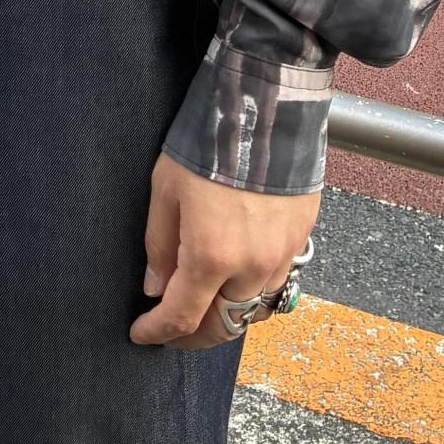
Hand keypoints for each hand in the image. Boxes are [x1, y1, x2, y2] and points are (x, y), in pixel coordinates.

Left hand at [129, 152, 320, 349]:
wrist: (266, 106)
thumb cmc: (209, 142)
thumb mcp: (165, 190)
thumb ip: (160, 246)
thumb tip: (156, 288)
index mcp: (211, 256)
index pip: (182, 317)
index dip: (158, 332)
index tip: (141, 332)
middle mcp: (252, 265)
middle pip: (223, 326)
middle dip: (192, 336)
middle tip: (169, 331)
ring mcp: (283, 254)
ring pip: (253, 309)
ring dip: (225, 316)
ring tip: (202, 308)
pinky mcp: (301, 238)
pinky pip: (276, 283)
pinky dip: (252, 293)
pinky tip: (235, 280)